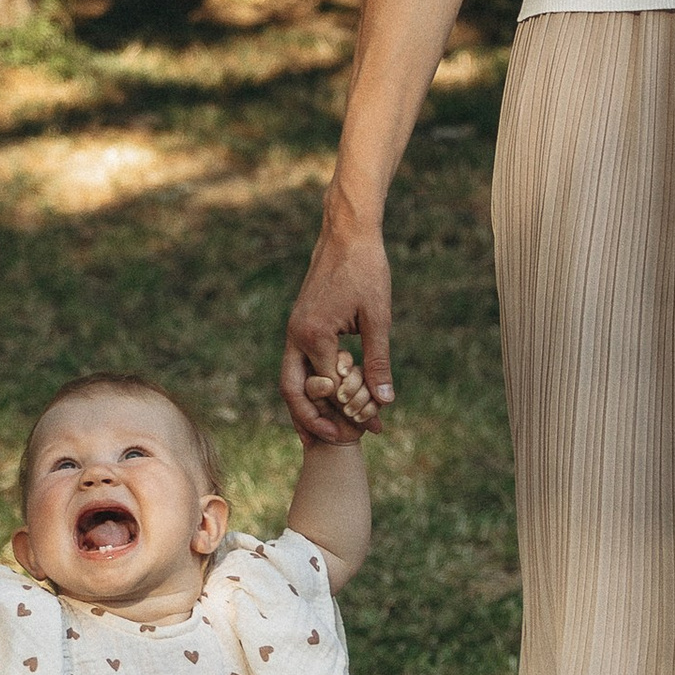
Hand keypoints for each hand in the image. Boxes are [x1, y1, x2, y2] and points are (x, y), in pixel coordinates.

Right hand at [281, 218, 393, 448]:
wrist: (347, 232)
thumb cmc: (366, 270)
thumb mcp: (378, 318)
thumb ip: (378, 362)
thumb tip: (384, 402)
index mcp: (313, 335)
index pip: (327, 390)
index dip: (349, 413)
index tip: (371, 429)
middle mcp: (296, 335)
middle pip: (292, 392)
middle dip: (311, 422)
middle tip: (337, 442)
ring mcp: (295, 329)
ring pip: (291, 380)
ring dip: (307, 407)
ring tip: (326, 433)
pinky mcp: (301, 324)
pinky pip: (299, 364)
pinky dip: (311, 386)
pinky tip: (330, 398)